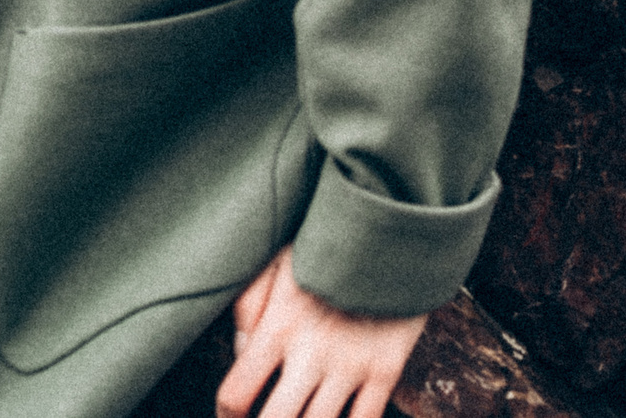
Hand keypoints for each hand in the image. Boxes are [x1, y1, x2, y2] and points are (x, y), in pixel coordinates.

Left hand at [218, 245, 427, 417]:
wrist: (399, 226)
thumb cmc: (332, 240)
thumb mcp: (280, 258)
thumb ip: (250, 303)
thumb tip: (240, 349)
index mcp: (279, 325)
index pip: (237, 393)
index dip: (227, 415)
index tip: (231, 417)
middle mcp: (312, 351)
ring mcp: (352, 363)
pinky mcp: (387, 367)